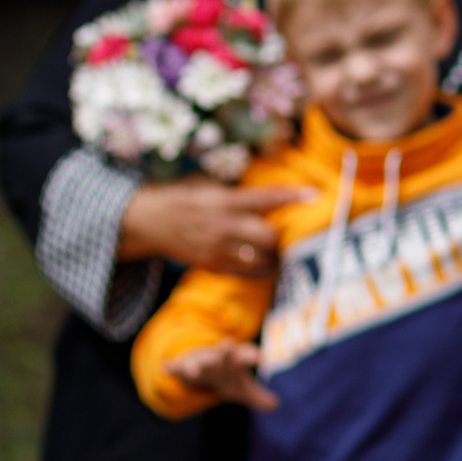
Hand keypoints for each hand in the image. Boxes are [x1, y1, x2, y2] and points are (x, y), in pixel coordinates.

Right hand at [117, 177, 307, 276]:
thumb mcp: (209, 186)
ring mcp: (217, 249)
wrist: (147, 221)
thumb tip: (273, 195)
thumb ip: (238, 193)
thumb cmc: (183, 197)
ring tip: (288, 254)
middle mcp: (223, 226)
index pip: (264, 198)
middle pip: (267, 236)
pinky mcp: (211, 265)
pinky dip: (262, 272)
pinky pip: (245, 274)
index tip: (314, 194)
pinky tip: (273, 269)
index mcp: (225, 201)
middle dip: (284, 237)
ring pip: (259, 260)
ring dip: (277, 258)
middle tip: (297, 236)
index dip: (291, 196)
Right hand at [163, 340, 279, 410]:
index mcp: (236, 360)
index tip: (261, 356)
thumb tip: (276, 406)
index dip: (252, 355)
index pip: (246, 355)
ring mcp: (201, 361)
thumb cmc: (226, 376)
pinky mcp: (184, 366)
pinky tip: (166, 367)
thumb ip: (257, 396)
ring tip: (192, 371)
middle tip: (228, 343)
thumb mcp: (241, 387)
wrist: (200, 365)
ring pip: (199, 361)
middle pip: (224, 353)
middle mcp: (219, 358)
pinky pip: (177, 366)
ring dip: (196, 365)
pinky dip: (172, 366)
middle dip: (226, 350)